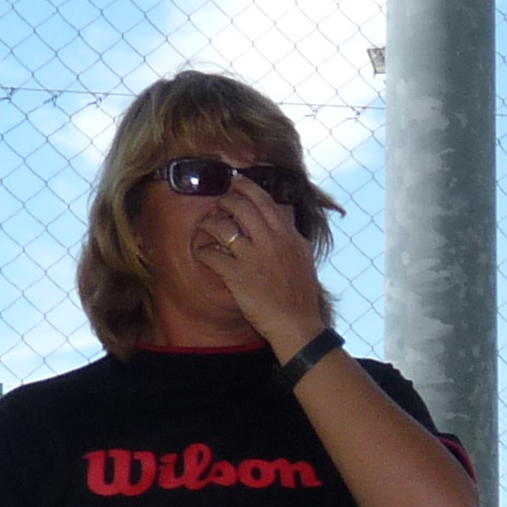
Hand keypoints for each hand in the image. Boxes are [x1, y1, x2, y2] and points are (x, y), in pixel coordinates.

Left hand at [189, 178, 330, 352]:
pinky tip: (204, 254)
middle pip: (240, 206)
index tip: (235, 181)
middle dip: (224, 202)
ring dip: (209, 224)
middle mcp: (271, 241)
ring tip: (207, 228)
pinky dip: (203, 252)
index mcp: (288, 236)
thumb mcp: (304, 258)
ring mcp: (253, 257)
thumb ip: (292, 236)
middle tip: (219, 207)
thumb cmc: (301, 295)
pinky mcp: (237, 275)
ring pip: (221, 226)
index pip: (264, 200)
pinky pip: (210, 254)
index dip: (245, 186)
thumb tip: (285, 219)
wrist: (298, 324)